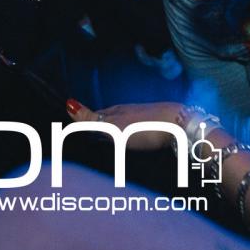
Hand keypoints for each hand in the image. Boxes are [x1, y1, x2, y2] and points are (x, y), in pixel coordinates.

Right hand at [66, 99, 182, 150]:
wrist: (181, 125)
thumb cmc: (145, 127)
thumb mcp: (113, 126)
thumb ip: (91, 119)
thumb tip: (68, 102)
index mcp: (116, 111)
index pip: (95, 116)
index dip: (85, 123)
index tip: (75, 129)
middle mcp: (130, 113)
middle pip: (111, 120)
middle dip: (101, 129)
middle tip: (89, 138)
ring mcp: (145, 119)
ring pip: (126, 127)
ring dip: (117, 135)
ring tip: (109, 145)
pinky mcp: (159, 128)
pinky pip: (140, 133)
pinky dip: (132, 139)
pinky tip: (134, 146)